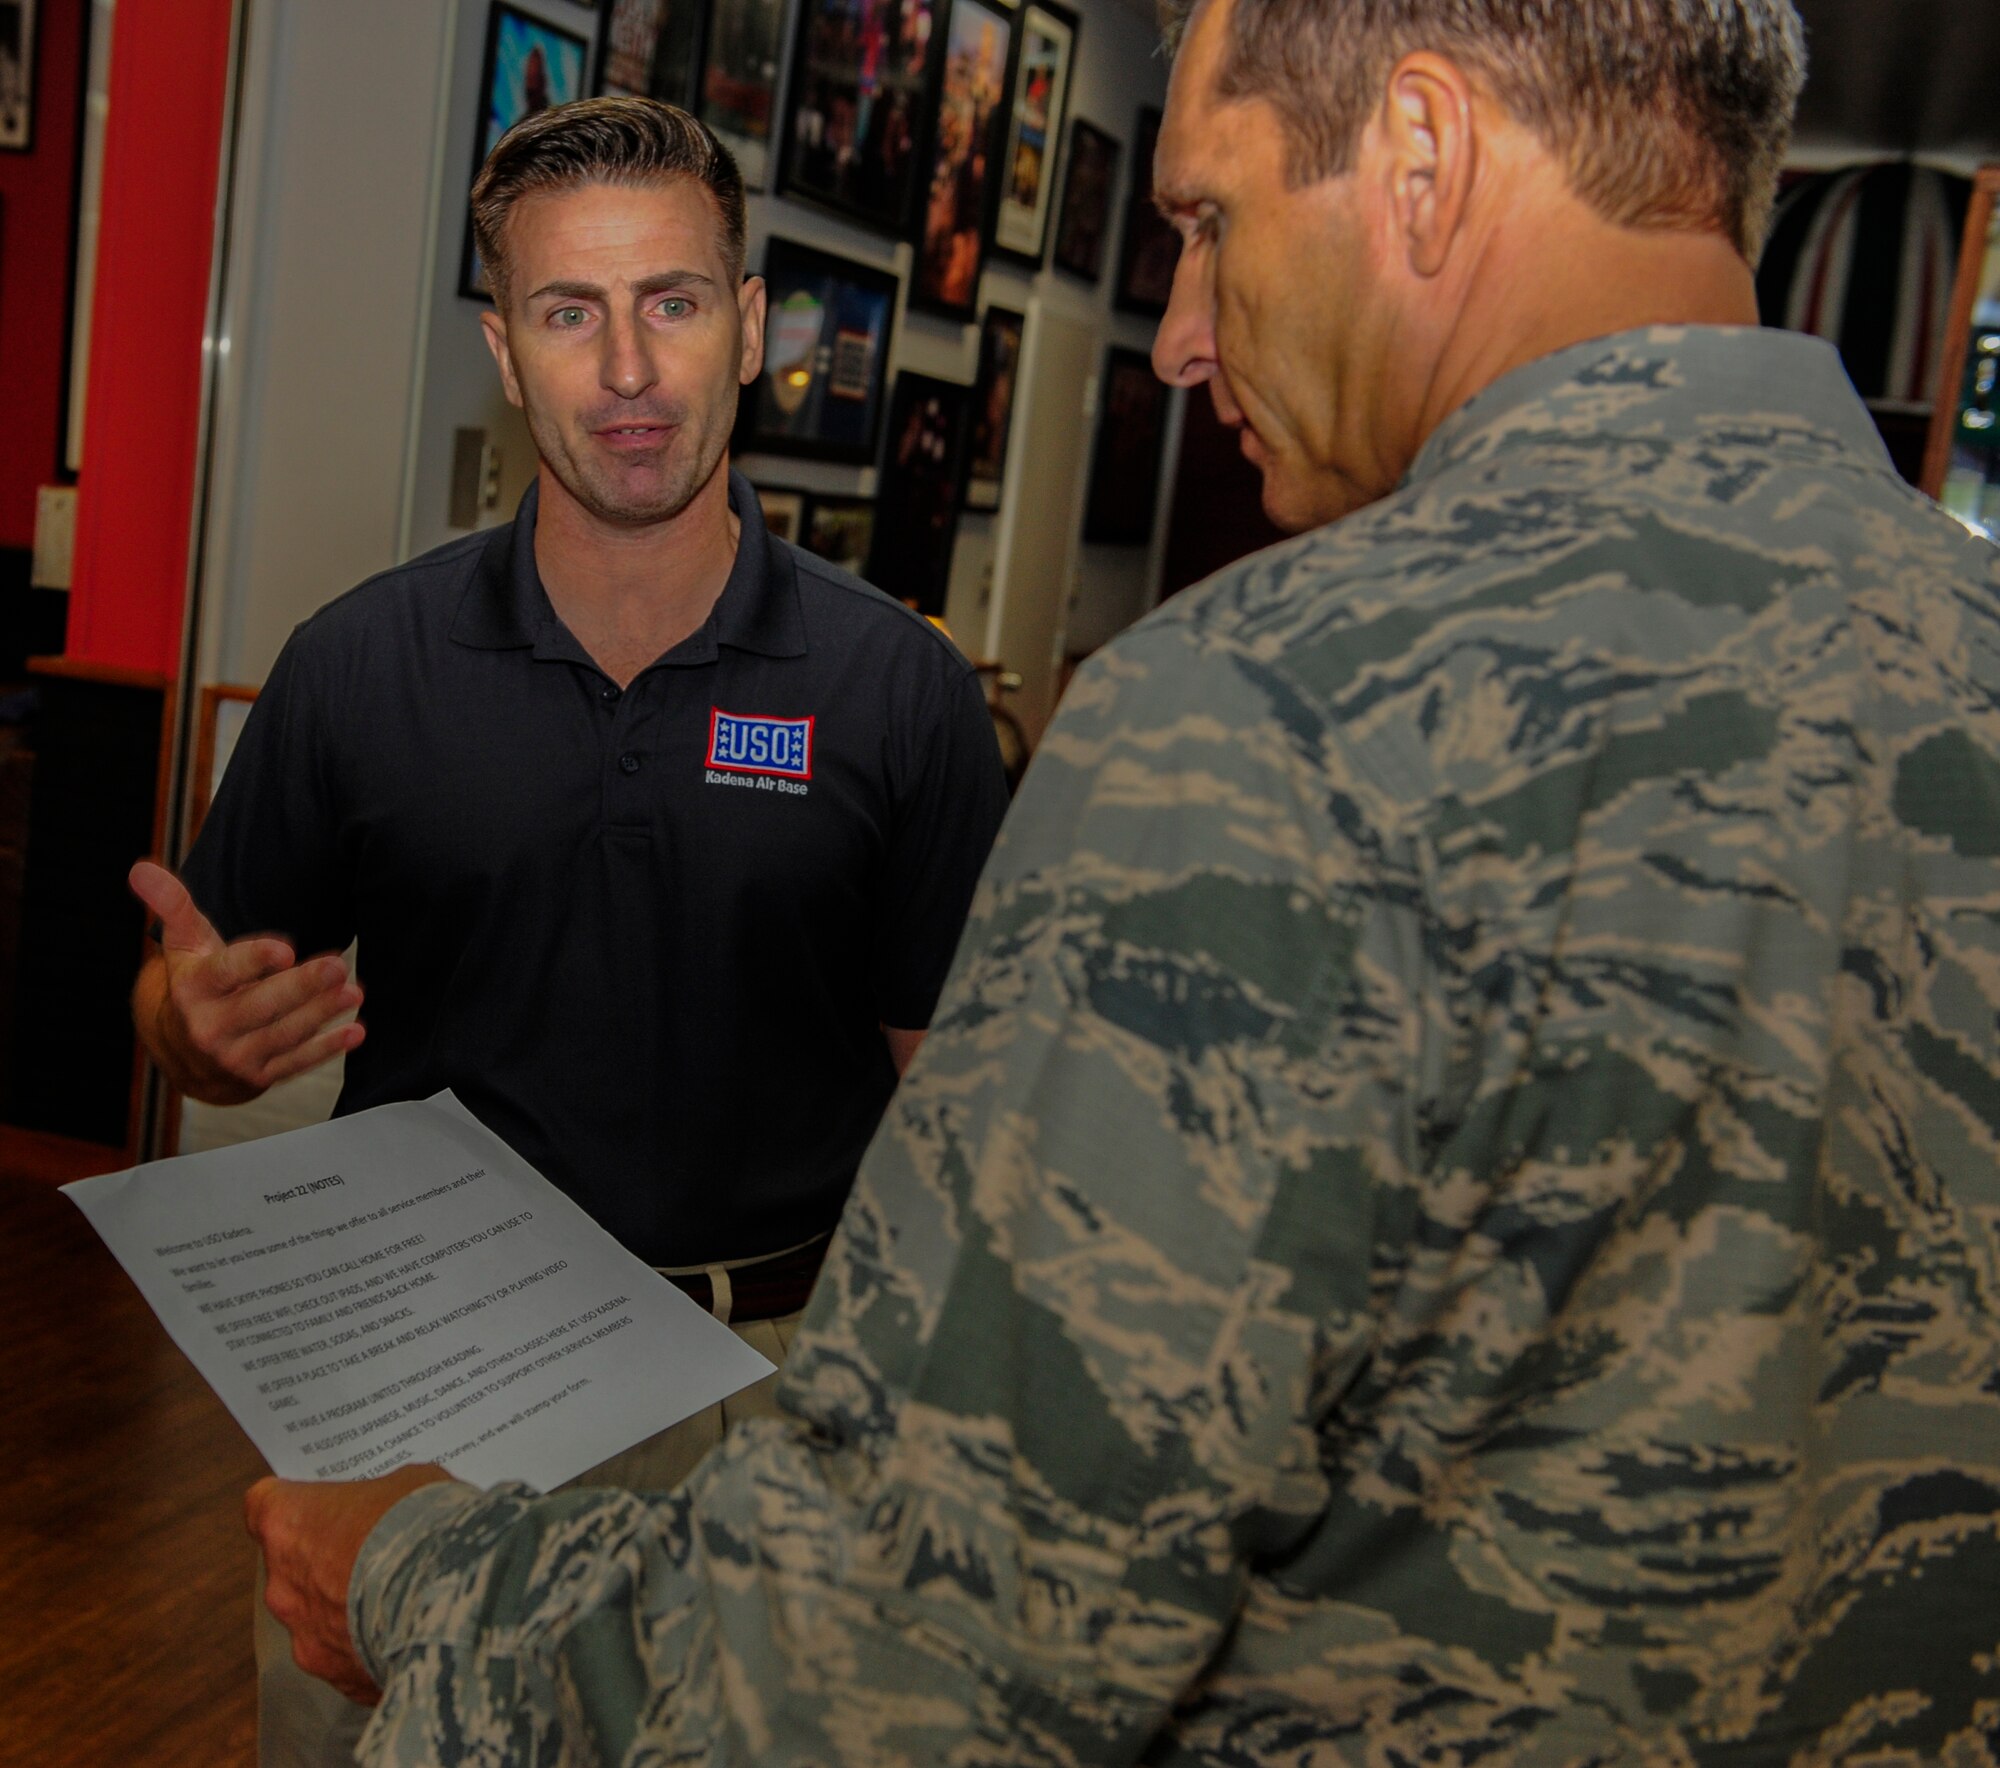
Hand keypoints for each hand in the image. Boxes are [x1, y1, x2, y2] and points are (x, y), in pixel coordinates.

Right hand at [129, 860, 363, 1103]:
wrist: (184, 1050)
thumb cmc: (196, 982)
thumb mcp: (184, 944)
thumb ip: (172, 905)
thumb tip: (140, 868)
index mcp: (193, 990)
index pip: (224, 973)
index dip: (254, 961)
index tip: (286, 949)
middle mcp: (209, 1028)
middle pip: (260, 1007)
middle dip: (301, 987)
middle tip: (338, 965)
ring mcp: (234, 1056)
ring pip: (283, 1035)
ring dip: (321, 1014)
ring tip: (354, 991)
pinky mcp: (258, 1076)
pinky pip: (295, 1063)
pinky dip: (326, 1049)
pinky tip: (356, 1031)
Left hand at [245, 1464, 455, 1704]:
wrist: (453, 1596)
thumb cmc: (422, 1525)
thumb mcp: (408, 1484)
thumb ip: (381, 1499)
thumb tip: (390, 1512)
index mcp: (289, 1524)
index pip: (264, 1506)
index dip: (294, 1503)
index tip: (318, 1504)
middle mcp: (283, 1586)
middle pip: (294, 1567)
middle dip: (329, 1561)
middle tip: (376, 1551)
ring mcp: (306, 1639)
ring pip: (319, 1620)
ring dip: (349, 1611)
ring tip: (401, 1599)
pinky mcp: (337, 1678)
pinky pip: (350, 1658)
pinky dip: (373, 1649)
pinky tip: (412, 1633)